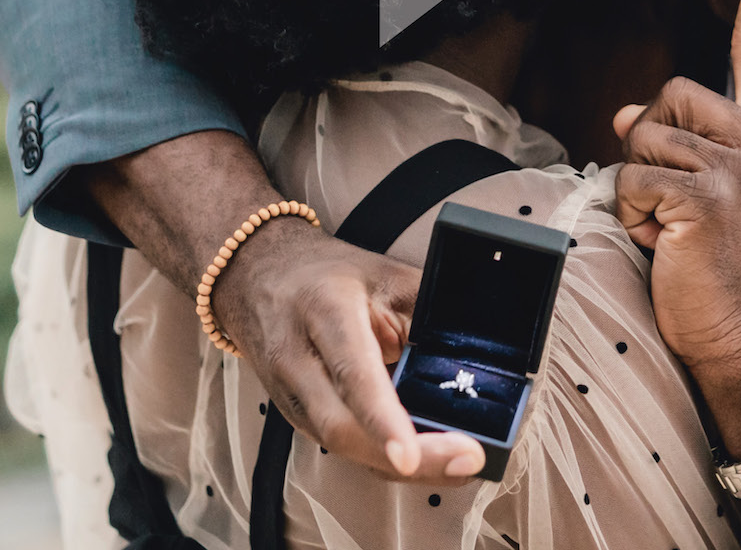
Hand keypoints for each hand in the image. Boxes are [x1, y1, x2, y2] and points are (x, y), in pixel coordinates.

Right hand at [86, 132, 484, 483]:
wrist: (255, 275)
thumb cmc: (326, 274)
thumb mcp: (384, 273)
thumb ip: (430, 308)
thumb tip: (485, 348)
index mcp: (323, 311)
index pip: (351, 371)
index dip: (380, 418)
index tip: (408, 455)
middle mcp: (297, 359)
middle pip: (343, 428)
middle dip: (407, 458)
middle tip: (467, 461)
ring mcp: (290, 396)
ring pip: (344, 449)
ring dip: (403, 467)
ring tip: (459, 465)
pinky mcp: (295, 417)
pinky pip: (344, 449)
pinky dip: (385, 460)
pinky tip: (426, 461)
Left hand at [612, 0, 740, 446]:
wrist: (735, 332)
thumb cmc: (714, 261)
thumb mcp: (704, 191)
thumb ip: (679, 144)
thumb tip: (625, 117)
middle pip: (672, 92)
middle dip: (651, 142)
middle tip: (673, 200)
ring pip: (646, 135)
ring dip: (639, 184)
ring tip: (671, 227)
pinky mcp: (710, 195)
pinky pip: (634, 175)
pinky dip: (633, 210)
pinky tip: (664, 241)